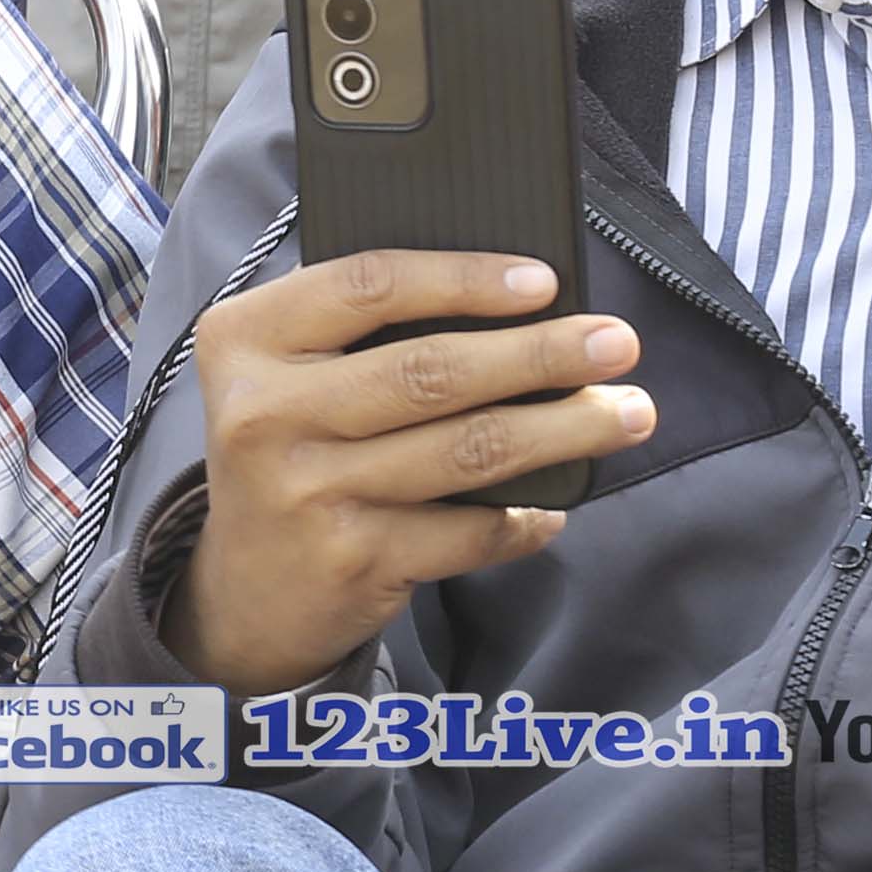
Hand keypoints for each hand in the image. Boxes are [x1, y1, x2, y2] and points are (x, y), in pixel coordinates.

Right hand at [158, 249, 648, 700]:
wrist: (244, 593)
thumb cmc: (291, 453)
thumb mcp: (289, 376)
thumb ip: (364, 334)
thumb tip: (518, 308)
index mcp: (246, 340)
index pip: (366, 285)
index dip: (464, 278)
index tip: (545, 281)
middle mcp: (264, 413)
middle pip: (430, 370)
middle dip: (540, 354)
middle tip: (617, 341)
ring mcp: (308, 491)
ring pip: (466, 450)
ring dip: (564, 430)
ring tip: (627, 412)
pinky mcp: (353, 559)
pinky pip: (470, 531)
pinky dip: (524, 518)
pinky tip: (553, 506)